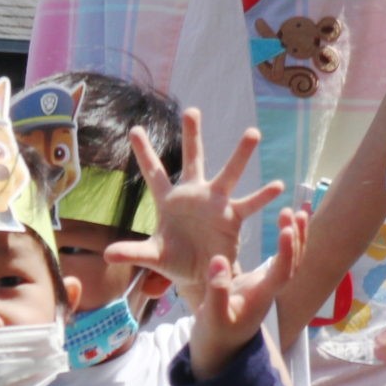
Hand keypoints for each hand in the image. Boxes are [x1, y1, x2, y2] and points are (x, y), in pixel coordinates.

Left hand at [106, 110, 284, 302]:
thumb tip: (108, 255)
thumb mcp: (153, 257)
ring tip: (253, 133)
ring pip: (228, 174)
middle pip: (193, 159)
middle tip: (191, 110)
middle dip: (192, 136)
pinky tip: (277, 185)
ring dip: (240, 155)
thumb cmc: (175, 261)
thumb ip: (133, 253)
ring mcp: (215, 203)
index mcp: (169, 200)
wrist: (201, 275)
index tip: (133, 129)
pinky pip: (249, 204)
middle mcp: (193, 194)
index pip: (154, 172)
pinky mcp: (232, 217)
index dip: (144, 152)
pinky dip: (263, 196)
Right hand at [189, 208, 305, 378]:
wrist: (220, 351)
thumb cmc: (215, 335)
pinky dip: (287, 243)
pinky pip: (280, 260)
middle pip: (293, 264)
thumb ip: (217, 290)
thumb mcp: (211, 316)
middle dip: (296, 238)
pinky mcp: (260, 283)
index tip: (287, 229)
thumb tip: (219, 259)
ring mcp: (266, 287)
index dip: (287, 251)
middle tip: (294, 212)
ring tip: (298, 212)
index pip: (281, 273)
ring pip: (290, 261)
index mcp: (260, 298)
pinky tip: (287, 226)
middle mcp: (269, 291)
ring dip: (296, 237)